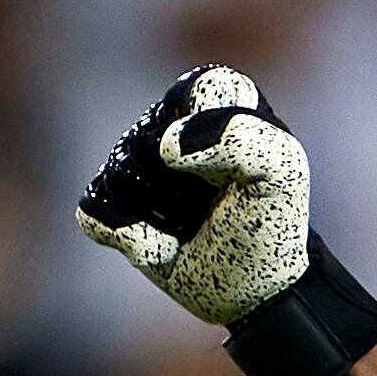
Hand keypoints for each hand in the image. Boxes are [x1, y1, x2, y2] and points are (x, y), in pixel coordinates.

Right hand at [76, 64, 310, 324]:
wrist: (253, 290)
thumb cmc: (269, 224)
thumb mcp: (282, 175)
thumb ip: (242, 138)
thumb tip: (168, 148)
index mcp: (218, 106)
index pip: (202, 85)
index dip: (213, 125)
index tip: (232, 165)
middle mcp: (170, 126)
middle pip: (148, 140)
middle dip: (186, 187)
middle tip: (215, 207)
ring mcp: (136, 167)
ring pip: (117, 176)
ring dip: (162, 217)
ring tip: (191, 227)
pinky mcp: (113, 207)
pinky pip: (94, 212)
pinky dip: (133, 239)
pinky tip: (164, 248)